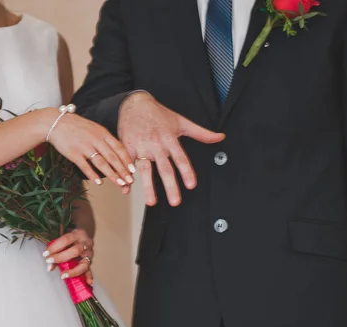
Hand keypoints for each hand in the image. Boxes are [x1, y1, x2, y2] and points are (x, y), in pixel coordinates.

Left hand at [42, 228, 93, 284]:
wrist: (82, 236)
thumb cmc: (70, 238)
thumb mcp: (63, 240)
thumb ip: (56, 251)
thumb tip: (49, 267)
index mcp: (78, 233)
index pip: (66, 240)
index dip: (55, 247)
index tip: (45, 254)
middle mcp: (86, 243)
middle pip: (76, 251)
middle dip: (61, 257)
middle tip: (49, 261)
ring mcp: (89, 253)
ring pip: (84, 263)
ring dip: (73, 271)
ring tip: (63, 275)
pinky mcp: (90, 261)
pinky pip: (90, 270)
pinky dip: (89, 276)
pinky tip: (88, 282)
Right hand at [47, 109, 135, 190]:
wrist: (55, 123)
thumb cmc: (76, 126)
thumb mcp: (94, 128)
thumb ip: (105, 138)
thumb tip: (117, 151)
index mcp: (102, 132)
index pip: (118, 148)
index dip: (126, 160)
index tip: (133, 171)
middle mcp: (95, 139)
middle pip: (112, 157)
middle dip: (122, 171)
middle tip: (130, 181)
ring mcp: (84, 146)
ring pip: (101, 163)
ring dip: (112, 175)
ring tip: (119, 184)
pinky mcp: (74, 153)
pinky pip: (85, 166)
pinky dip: (93, 175)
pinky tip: (99, 182)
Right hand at [118, 91, 224, 205]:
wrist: (134, 103)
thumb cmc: (159, 114)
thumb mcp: (181, 122)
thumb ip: (201, 133)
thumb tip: (220, 137)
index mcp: (170, 139)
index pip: (181, 158)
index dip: (187, 172)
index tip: (191, 186)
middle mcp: (156, 145)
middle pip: (165, 168)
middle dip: (170, 186)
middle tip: (175, 202)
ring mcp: (141, 147)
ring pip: (145, 170)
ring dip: (148, 187)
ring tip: (151, 202)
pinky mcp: (127, 148)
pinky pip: (128, 165)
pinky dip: (126, 177)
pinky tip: (126, 189)